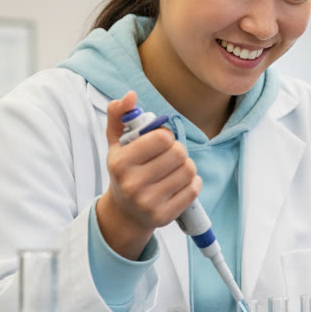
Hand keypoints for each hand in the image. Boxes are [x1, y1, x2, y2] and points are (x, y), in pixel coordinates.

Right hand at [95, 91, 201, 258]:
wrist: (124, 211)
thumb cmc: (124, 170)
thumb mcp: (116, 142)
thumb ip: (119, 115)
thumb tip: (130, 95)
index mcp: (120, 162)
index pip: (162, 138)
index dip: (166, 136)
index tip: (159, 142)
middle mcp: (132, 184)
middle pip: (179, 153)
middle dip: (178, 150)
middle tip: (169, 156)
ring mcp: (148, 203)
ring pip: (189, 170)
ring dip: (186, 166)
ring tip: (173, 169)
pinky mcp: (164, 216)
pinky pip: (194, 189)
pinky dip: (192, 182)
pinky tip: (179, 183)